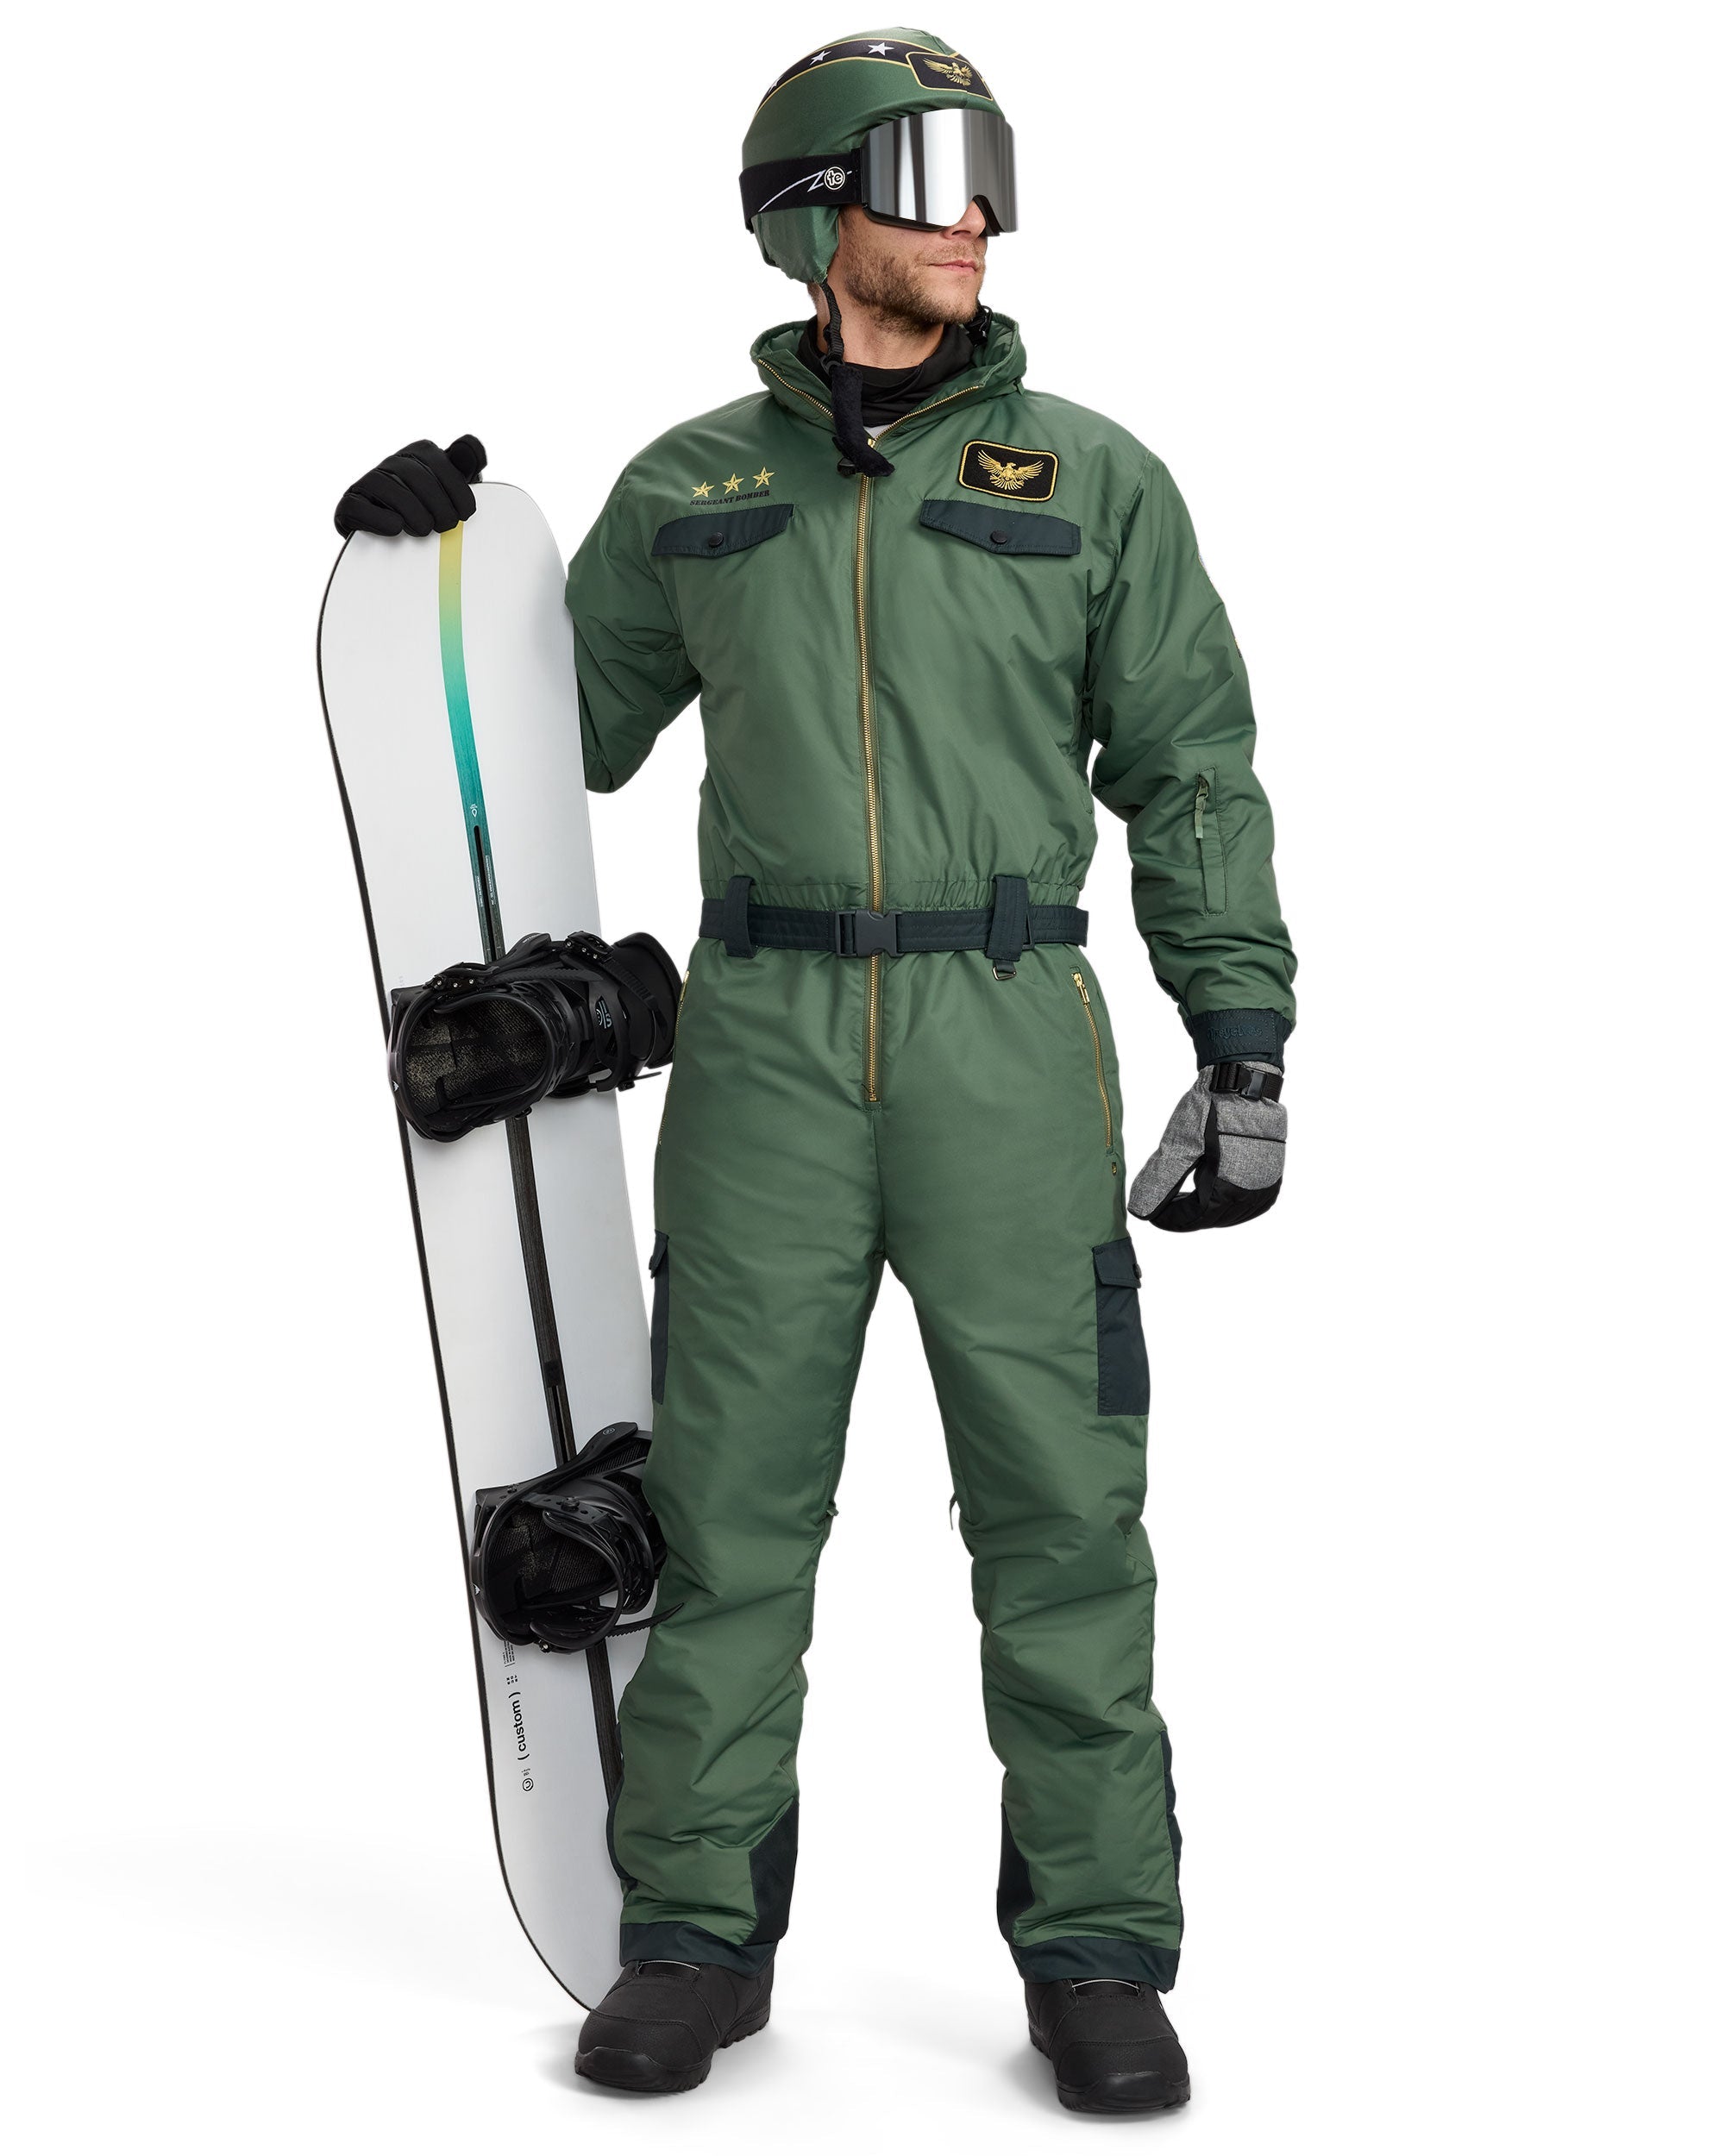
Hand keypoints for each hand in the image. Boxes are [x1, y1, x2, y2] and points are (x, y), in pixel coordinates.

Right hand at [333, 435, 486, 537]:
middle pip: (417, 477)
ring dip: (413, 514)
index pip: (440, 463)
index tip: (465, 514)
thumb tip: (472, 445)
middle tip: (445, 526)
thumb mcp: (449, 486)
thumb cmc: (428, 508)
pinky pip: (359, 507)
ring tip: (423, 530)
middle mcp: (392, 462)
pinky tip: (396, 528)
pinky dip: (380, 520)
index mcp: (418, 453)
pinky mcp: (349, 504)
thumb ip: (463, 465)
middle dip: (438, 506)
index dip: (457, 490)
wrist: (391, 534)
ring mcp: (368, 482)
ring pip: (391, 491)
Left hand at [1129, 1062, 1285, 1231]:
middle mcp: (1252, 1195)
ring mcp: (1266, 1187)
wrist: (1243, 1082)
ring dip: (1205, 1211)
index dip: (1169, 1218)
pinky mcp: (1272, 1176)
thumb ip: (1161, 1180)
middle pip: (1210, 1218)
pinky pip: (1248, 1204)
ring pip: (1229, 1214)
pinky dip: (1227, 1204)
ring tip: (1183, 1199)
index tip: (1150, 1213)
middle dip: (1184, 1213)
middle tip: (1163, 1205)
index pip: (1193, 1217)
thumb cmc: (1211, 1109)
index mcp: (1229, 1190)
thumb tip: (1140, 1211)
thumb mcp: (1181, 1144)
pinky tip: (1211, 1194)